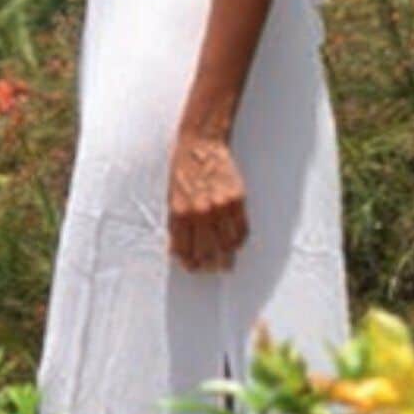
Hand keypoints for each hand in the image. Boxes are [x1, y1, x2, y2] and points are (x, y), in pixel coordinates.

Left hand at [168, 130, 248, 272]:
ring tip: (225, 261)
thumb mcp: (172, 198)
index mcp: (179, 213)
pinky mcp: (237, 200)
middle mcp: (200, 212)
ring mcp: (221, 207)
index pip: (185, 251)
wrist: (200, 145)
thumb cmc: (182, 171)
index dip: (189, 264)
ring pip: (228, 246)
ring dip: (227, 258)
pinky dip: (239, 241)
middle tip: (212, 268)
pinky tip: (234, 243)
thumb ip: (176, 225)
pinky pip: (242, 231)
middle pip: (207, 253)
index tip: (193, 267)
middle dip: (209, 266)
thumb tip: (178, 252)